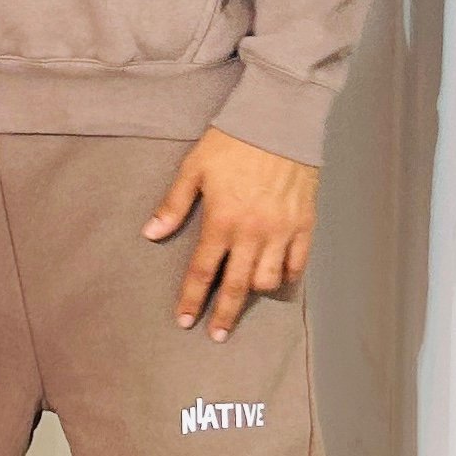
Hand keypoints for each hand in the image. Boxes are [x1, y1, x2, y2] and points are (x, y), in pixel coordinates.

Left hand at [143, 127, 318, 341]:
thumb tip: (150, 233)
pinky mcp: (304, 223)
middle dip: (225, 314)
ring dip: (255, 292)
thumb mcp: (193, 168)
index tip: (185, 321)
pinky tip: (280, 280)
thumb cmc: (232, 142)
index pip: (202, 271)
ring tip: (247, 296)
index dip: (192, 299)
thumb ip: (173, 205)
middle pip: (237, 286)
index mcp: (221, 221)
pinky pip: (299, 262)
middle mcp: (252, 233)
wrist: (279, 120)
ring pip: (269, 278)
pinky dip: (289, 276)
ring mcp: (281, 230)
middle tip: (218, 335)